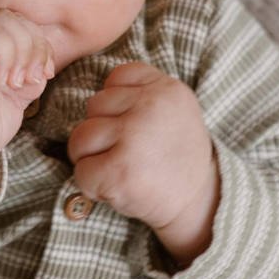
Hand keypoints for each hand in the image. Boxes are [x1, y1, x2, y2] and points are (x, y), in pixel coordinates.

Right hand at [0, 9, 53, 183]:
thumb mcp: (17, 93)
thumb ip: (29, 70)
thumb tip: (43, 59)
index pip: (20, 23)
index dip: (40, 44)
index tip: (44, 75)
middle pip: (13, 17)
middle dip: (34, 47)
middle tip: (30, 79)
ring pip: (1, 19)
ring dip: (21, 51)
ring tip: (14, 83)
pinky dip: (4, 54)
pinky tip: (0, 80)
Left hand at [67, 62, 218, 266]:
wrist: (198, 202)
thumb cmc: (175, 156)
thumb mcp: (174, 109)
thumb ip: (143, 92)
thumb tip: (97, 98)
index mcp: (167, 89)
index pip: (117, 76)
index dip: (118, 104)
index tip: (136, 126)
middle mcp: (150, 107)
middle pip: (94, 106)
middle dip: (101, 132)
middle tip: (125, 152)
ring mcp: (134, 138)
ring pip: (80, 137)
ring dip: (90, 157)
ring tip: (115, 169)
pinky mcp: (119, 171)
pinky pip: (81, 170)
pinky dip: (90, 184)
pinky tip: (113, 187)